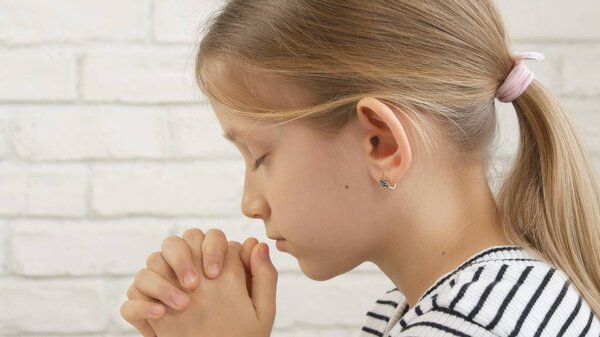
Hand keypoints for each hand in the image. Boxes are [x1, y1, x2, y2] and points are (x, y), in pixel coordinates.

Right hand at [120, 228, 259, 335]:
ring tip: (182, 305)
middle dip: (181, 258)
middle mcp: (185, 273)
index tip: (217, 273)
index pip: (208, 237)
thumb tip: (257, 242)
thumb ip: (264, 276)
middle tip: (194, 285)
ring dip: (162, 283)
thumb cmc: (244, 336)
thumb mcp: (261, 310)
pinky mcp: (145, 314)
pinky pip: (130, 301)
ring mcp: (162, 291)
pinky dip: (141, 306)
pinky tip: (160, 316)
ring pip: (149, 266)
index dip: (211, 248)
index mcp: (212, 266)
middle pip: (173, 243)